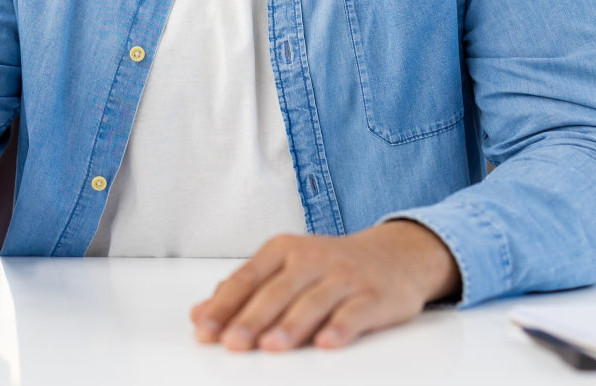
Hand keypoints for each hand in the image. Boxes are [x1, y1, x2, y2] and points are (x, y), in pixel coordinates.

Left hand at [189, 221, 459, 351]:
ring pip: (313, 302)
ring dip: (291, 325)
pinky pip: (355, 313)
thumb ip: (244, 290)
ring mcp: (344, 276)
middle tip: (232, 343)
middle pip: (277, 291)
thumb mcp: (286, 267)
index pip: (248, 278)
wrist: (396, 254)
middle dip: (252, 319)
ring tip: (271, 346)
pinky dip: (341, 327)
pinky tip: (327, 342)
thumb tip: (199, 314)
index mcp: (284, 250)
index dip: (225, 305)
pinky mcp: (374, 296)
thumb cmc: (331, 266)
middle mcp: (312, 259)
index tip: (205, 330)